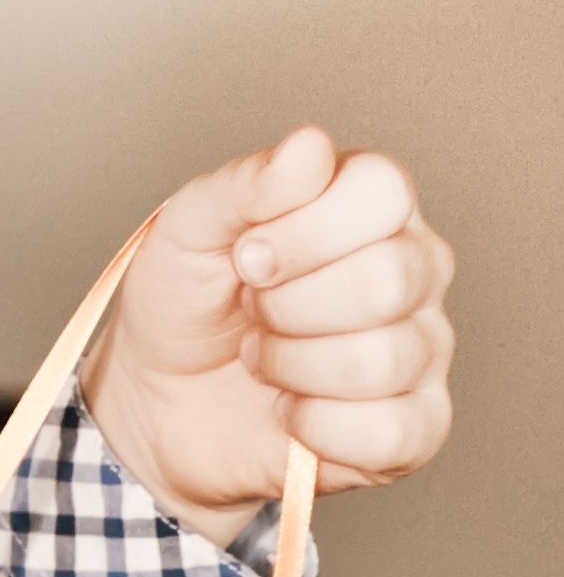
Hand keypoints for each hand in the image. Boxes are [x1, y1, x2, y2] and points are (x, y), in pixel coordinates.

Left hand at [86, 129, 456, 543]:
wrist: (155, 399)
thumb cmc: (184, 304)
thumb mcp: (187, 229)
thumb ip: (245, 184)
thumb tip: (308, 146)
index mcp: (370, 210)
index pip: (383, 191)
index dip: (302, 230)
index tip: (246, 256)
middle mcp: (414, 272)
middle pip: (386, 280)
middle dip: (286, 305)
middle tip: (252, 310)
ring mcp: (422, 349)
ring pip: (381, 358)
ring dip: (291, 366)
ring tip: (263, 357)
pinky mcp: (413, 426)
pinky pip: (388, 430)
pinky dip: (314, 425)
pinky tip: (290, 409)